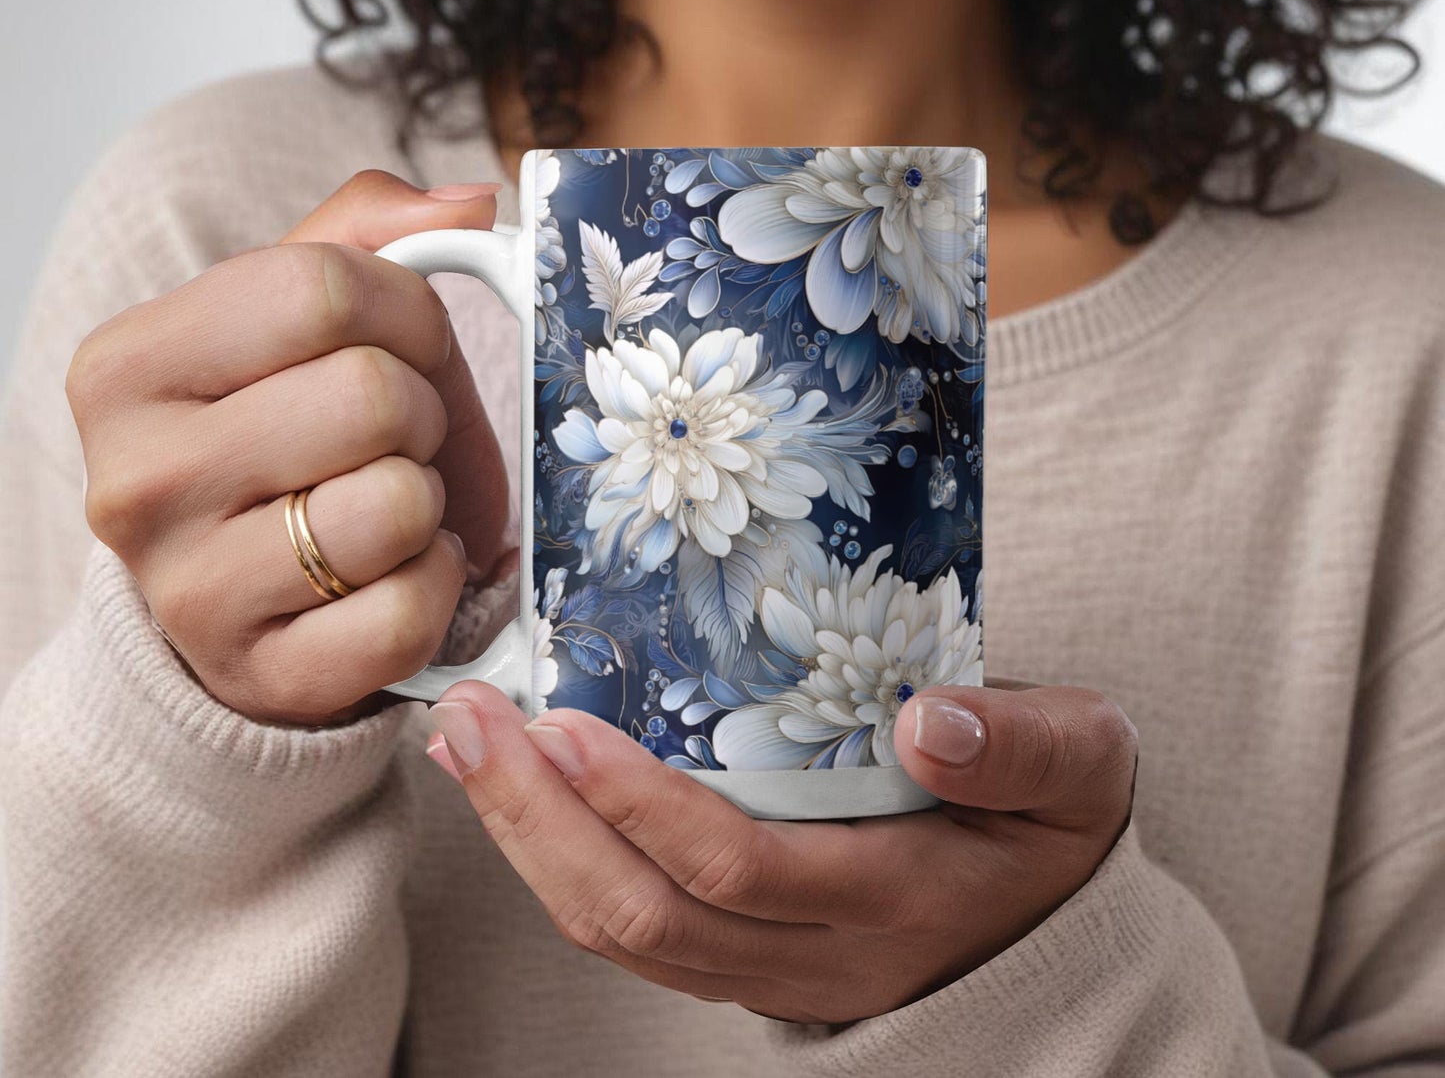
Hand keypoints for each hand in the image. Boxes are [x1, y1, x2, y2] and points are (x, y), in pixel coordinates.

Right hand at [66, 169, 510, 726]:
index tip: (403, 342)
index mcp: (128, 364)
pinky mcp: (263, 676)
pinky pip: (411, 612)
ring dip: (426, 500)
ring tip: (381, 504)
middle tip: (390, 438)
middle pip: (373, 396)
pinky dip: (435, 585)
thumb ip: (370, 232)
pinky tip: (389, 574)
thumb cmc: (282, 427)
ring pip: (398, 506)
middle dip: (418, 411)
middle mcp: (134, 480)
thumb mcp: (292, 314)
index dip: (406, 311)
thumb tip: (471, 203)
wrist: (239, 586)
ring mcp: (189, 593)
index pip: (325, 287)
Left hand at [424, 676, 1137, 1023]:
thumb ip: (1020, 746)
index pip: (740, 870)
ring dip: (531, 841)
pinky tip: (523, 793)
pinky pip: (635, 932)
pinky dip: (561, 863)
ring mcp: (773, 972)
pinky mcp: (746, 961)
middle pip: (647, 916)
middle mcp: (818, 955)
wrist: (1054, 926)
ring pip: (624, 935)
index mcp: (896, 897)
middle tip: (471, 720)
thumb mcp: (1079, 765)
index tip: (565, 723)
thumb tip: (924, 721)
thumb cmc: (1052, 824)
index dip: (642, 805)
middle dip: (541, 820)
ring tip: (470, 744)